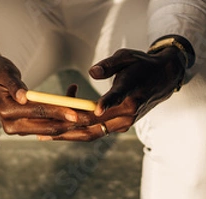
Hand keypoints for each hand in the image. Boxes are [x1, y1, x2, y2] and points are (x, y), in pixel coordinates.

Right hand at [0, 41, 86, 135]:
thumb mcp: (4, 72)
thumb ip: (14, 85)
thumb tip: (23, 97)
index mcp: (5, 111)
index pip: (37, 113)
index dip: (58, 112)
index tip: (76, 112)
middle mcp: (11, 125)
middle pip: (46, 127)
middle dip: (69, 123)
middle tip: (89, 117)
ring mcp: (18, 129)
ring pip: (49, 129)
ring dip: (68, 122)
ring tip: (87, 113)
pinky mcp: (24, 127)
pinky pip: (46, 125)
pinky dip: (60, 117)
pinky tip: (74, 104)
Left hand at [46, 46, 185, 141]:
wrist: (163, 80)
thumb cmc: (142, 65)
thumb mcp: (127, 57)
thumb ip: (110, 65)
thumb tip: (92, 72)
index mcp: (131, 93)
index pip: (116, 100)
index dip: (104, 104)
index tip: (94, 109)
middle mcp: (127, 114)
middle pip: (95, 124)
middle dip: (68, 127)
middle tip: (44, 129)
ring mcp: (123, 124)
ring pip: (92, 133)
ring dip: (67, 134)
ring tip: (42, 135)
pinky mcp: (117, 127)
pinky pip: (94, 131)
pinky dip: (75, 130)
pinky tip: (55, 128)